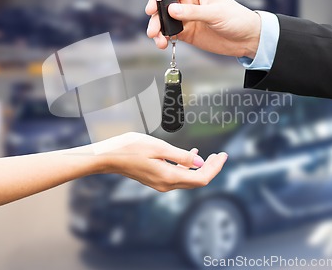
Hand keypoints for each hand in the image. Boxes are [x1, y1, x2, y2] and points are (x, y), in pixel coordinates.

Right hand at [95, 132, 227, 191]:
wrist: (108, 157)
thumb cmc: (130, 148)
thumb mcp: (158, 147)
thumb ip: (180, 156)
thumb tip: (199, 162)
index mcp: (168, 177)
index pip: (201, 178)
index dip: (215, 168)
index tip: (223, 155)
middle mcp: (166, 184)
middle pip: (196, 180)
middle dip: (211, 168)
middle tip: (222, 155)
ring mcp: (160, 183)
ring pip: (188, 178)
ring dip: (201, 167)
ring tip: (211, 155)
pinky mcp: (156, 179)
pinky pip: (178, 175)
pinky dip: (188, 167)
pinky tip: (192, 155)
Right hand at [145, 0, 261, 57]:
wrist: (247, 39)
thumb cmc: (237, 19)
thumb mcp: (215, 13)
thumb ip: (193, 12)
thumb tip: (172, 10)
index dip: (158, 0)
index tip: (151, 10)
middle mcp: (188, 4)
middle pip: (164, 9)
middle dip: (156, 19)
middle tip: (153, 31)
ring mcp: (187, 19)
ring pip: (165, 23)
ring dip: (159, 31)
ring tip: (159, 41)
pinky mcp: (188, 33)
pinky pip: (171, 34)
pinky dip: (165, 39)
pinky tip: (163, 44)